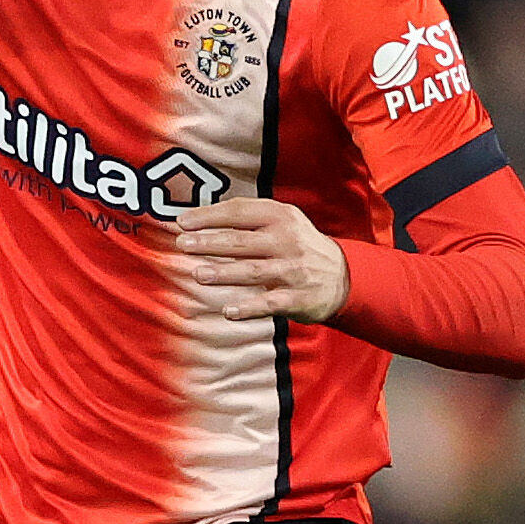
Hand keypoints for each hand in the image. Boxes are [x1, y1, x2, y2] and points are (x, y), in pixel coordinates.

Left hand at [174, 197, 347, 323]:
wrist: (342, 275)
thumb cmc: (298, 245)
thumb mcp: (282, 221)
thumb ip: (249, 218)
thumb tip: (201, 219)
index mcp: (280, 216)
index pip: (239, 212)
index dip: (209, 216)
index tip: (182, 221)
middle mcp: (286, 240)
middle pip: (241, 241)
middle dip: (210, 242)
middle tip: (183, 245)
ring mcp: (292, 270)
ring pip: (253, 271)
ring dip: (225, 273)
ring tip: (198, 274)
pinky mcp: (298, 297)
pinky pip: (270, 302)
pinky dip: (249, 308)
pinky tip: (228, 312)